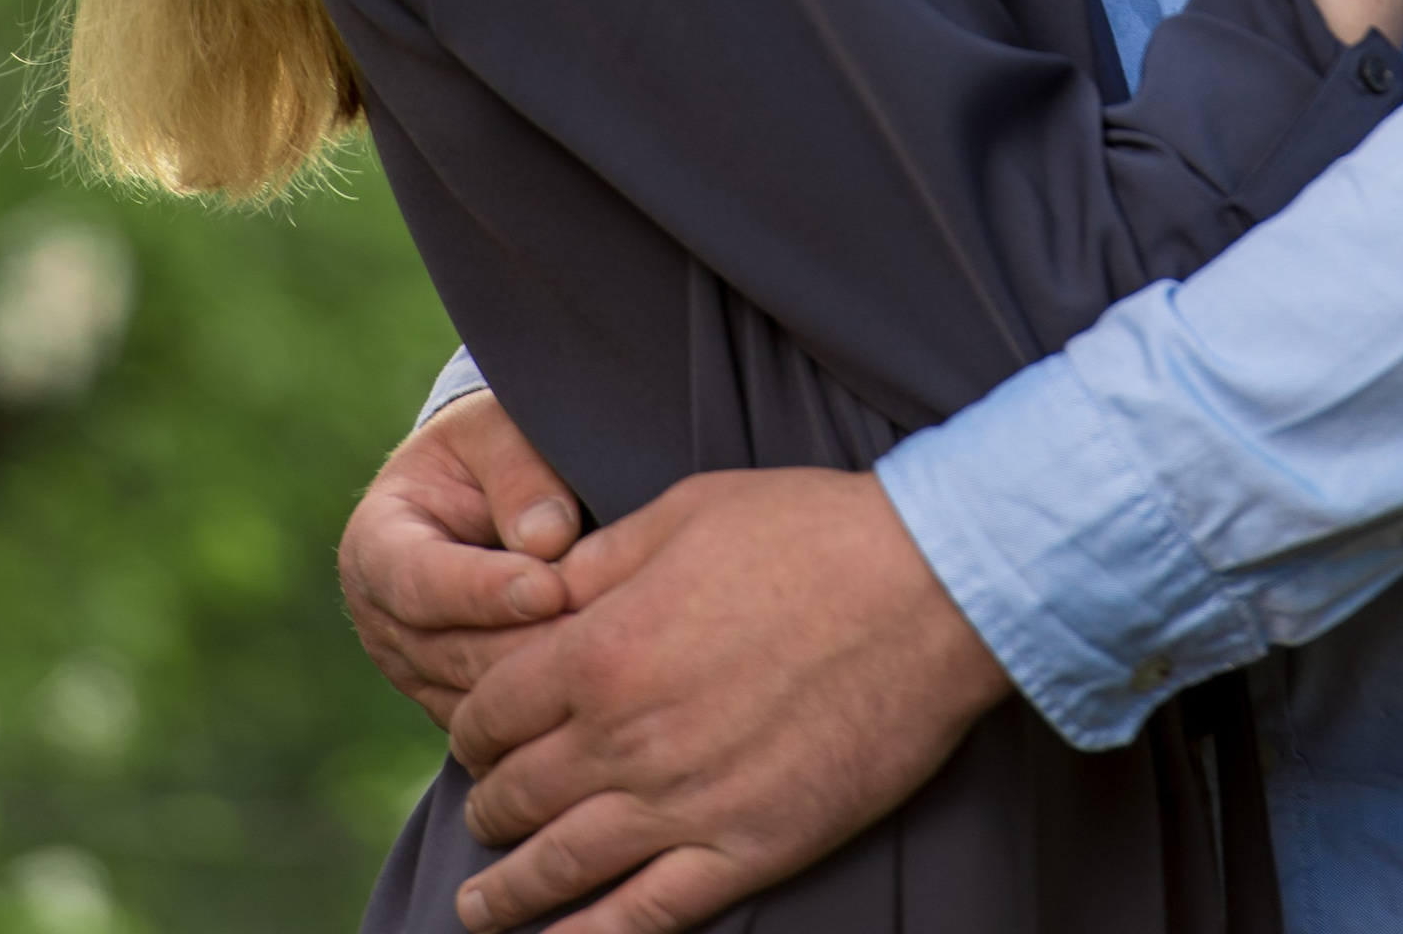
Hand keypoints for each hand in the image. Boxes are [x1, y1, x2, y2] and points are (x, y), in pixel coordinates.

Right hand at [338, 395, 583, 725]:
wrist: (488, 486)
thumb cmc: (495, 448)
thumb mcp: (498, 432)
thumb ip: (519, 474)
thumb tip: (548, 539)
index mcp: (377, 542)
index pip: (418, 581)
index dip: (482, 590)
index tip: (549, 588)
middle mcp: (383, 617)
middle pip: (450, 651)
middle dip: (526, 644)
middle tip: (599, 632)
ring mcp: (414, 667)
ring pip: (475, 698)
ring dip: (540, 680)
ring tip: (606, 656)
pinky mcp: (452, 700)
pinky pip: (495, 726)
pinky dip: (540, 709)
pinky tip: (594, 686)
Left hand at [447, 467, 1010, 933]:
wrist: (929, 587)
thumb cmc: (812, 530)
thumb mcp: (691, 508)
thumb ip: (604, 559)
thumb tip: (544, 591)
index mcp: (602, 648)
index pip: (492, 713)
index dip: (473, 730)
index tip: (478, 738)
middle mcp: (625, 737)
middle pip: (517, 794)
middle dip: (489, 804)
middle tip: (484, 810)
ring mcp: (685, 803)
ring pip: (561, 866)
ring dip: (507, 892)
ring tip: (479, 907)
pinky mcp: (747, 849)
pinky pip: (644, 916)